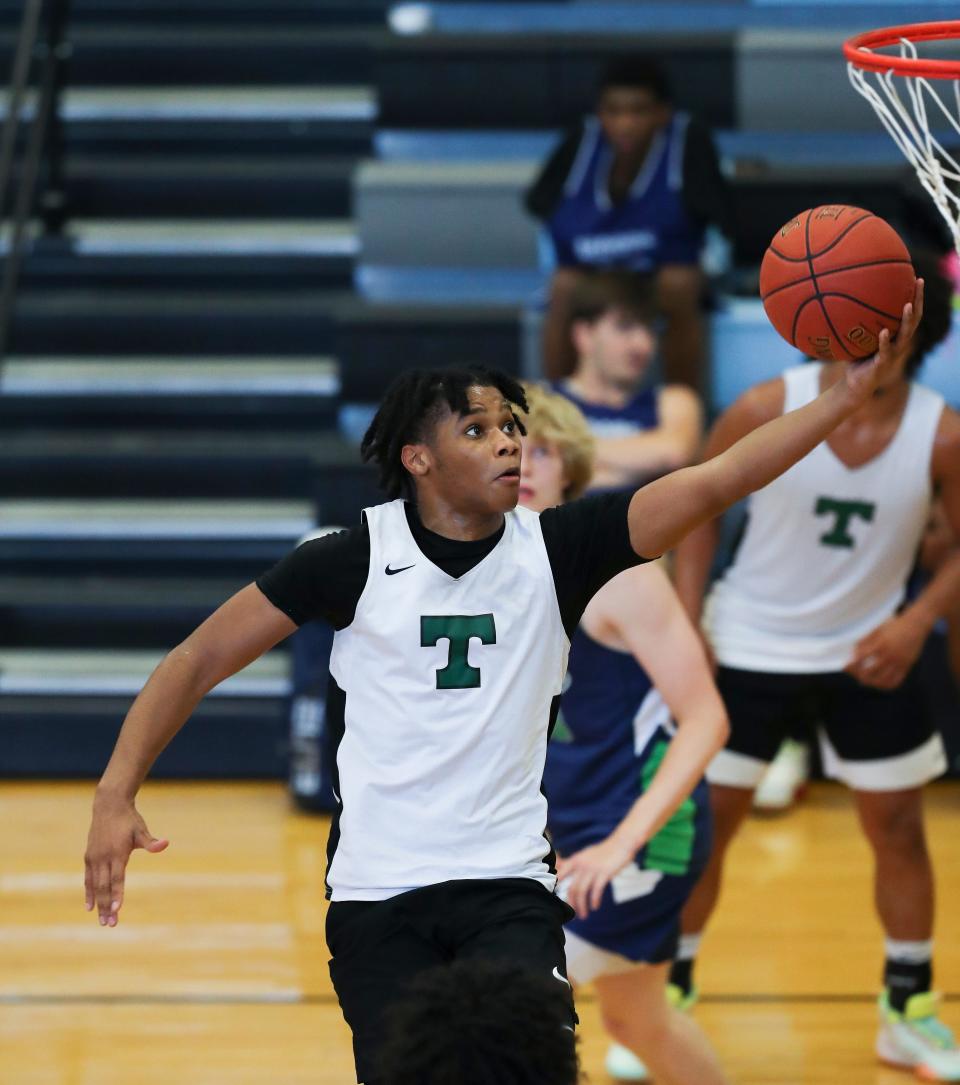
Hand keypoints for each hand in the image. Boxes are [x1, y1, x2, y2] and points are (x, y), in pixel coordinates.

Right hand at [84, 792, 167, 925]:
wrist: (109, 806)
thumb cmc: (129, 820)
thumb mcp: (141, 830)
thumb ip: (151, 842)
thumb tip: (166, 844)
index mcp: (117, 853)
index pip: (117, 878)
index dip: (117, 894)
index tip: (117, 910)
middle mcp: (103, 857)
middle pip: (104, 887)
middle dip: (107, 906)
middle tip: (110, 924)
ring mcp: (94, 858)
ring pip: (95, 886)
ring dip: (98, 904)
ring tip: (101, 921)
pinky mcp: (89, 857)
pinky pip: (88, 879)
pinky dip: (88, 893)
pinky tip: (89, 907)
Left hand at [556, 835, 636, 918]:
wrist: (621, 843)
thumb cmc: (604, 851)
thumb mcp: (586, 854)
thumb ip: (575, 863)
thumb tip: (562, 870)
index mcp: (576, 860)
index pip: (561, 875)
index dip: (556, 889)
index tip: (557, 900)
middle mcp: (582, 864)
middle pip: (572, 888)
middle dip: (572, 903)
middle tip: (574, 913)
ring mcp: (593, 869)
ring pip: (582, 891)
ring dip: (582, 906)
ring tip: (583, 915)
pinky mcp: (604, 873)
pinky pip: (596, 891)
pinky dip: (594, 901)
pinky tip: (595, 906)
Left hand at [842, 280, 923, 405]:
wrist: (852, 387)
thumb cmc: (856, 360)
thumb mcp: (857, 339)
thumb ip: (856, 323)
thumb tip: (842, 300)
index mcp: (896, 337)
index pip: (910, 314)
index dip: (916, 297)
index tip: (917, 278)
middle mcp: (898, 345)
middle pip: (914, 320)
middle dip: (918, 301)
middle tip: (918, 283)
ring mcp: (892, 355)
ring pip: (904, 336)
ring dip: (907, 320)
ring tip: (907, 305)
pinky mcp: (881, 366)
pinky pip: (885, 353)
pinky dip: (884, 342)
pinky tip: (884, 332)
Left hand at [845, 612, 928, 689]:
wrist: (916, 624)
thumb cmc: (894, 625)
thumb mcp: (877, 629)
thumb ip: (865, 641)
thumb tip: (854, 654)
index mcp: (881, 644)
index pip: (862, 658)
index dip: (852, 663)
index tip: (845, 665)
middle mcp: (890, 655)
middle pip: (870, 672)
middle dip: (858, 674)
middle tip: (852, 673)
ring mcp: (899, 662)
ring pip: (882, 680)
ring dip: (870, 682)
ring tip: (863, 680)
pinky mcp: (907, 666)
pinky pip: (896, 681)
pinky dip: (885, 685)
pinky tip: (878, 683)